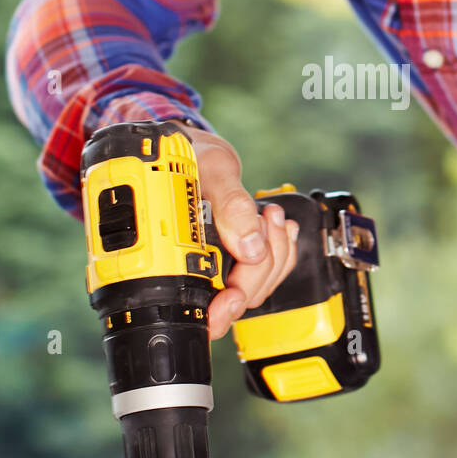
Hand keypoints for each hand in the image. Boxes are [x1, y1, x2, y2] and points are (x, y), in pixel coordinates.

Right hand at [182, 127, 298, 338]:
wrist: (190, 148)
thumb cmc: (187, 157)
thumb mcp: (208, 170)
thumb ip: (230, 206)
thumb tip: (250, 245)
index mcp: (175, 254)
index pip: (203, 304)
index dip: (222, 308)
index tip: (235, 295)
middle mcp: (196, 265)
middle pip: (237, 298)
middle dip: (261, 266)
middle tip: (265, 221)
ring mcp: (219, 263)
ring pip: (256, 287)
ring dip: (275, 255)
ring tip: (273, 216)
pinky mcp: (239, 255)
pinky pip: (267, 270)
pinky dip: (281, 251)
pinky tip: (281, 227)